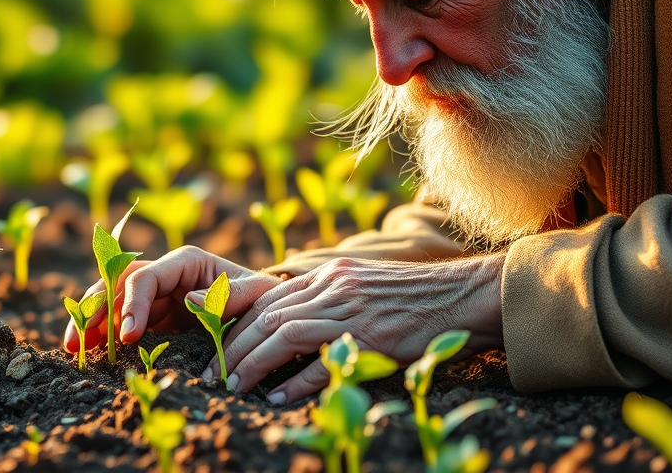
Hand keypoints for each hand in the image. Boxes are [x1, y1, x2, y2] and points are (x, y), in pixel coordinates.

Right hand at [63, 246, 281, 352]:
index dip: (131, 303)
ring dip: (91, 320)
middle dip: (96, 308)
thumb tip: (190, 299)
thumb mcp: (256, 294)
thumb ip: (228, 296)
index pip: (146, 276)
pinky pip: (122, 321)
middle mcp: (165, 273)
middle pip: (118, 282)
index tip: (126, 335)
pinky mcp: (154, 316)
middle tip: (77, 339)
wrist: (265, 308)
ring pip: (112, 299)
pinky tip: (87, 351)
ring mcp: (157, 294)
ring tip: (72, 346)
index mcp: (186, 261)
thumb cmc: (262, 296)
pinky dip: (104, 334)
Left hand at [211, 253, 505, 401]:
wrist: (459, 296)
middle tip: (212, 372)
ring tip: (232, 386)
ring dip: (251, 362)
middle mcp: (333, 287)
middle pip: (267, 315)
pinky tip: (276, 398)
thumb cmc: (411, 296)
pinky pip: (322, 360)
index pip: (268, 296)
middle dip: (233, 345)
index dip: (236, 321)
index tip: (214, 344)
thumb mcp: (361, 284)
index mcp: (329, 274)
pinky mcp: (370, 337)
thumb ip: (327, 295)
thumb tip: (290, 320)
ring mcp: (351, 310)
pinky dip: (294, 382)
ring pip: (283, 334)